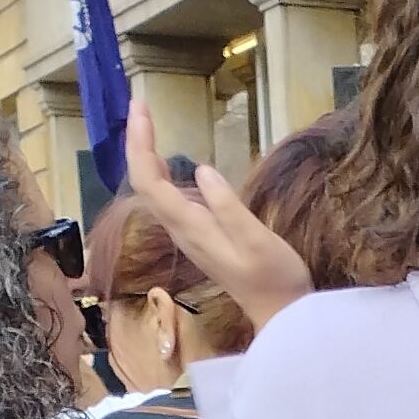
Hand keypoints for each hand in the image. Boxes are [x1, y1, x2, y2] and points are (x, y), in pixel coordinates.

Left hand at [122, 100, 315, 326]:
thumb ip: (228, 207)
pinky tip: (166, 162)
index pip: (150, 180)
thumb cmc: (275, 276)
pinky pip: (166, 198)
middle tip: (140, 105)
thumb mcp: (257, 239)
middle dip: (138, 142)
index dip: (140, 144)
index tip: (141, 107)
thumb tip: (202, 171)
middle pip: (144, 182)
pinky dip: (159, 173)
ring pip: (152, 190)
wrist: (281, 313)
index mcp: (191, 226)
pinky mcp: (198, 235)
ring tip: (146, 125)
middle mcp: (181, 229)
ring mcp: (188, 233)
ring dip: (145, 156)